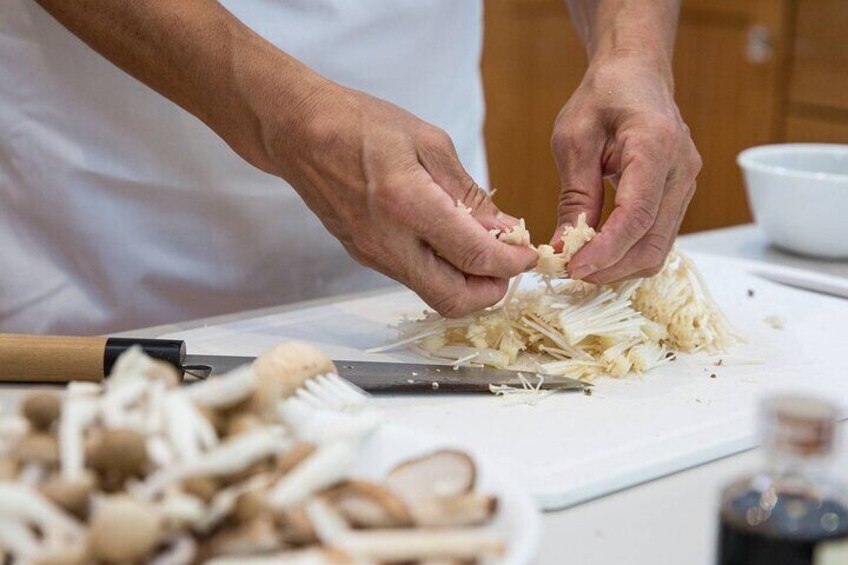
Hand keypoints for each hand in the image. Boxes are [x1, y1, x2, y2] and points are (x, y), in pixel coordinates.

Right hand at [267, 83, 536, 316]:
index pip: (475, 257)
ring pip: (434, 295)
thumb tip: (504, 228)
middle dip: (492, 291)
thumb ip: (468, 193)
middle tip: (507, 265)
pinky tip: (450, 244)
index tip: (527, 254)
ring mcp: (373, 255)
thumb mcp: (429, 143)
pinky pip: (413, 279)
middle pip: (454, 299)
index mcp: (408, 205)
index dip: (512, 263)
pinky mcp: (365, 257)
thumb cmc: (361, 125)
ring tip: (482, 251)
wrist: (300, 134)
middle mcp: (389, 241)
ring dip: (467, 284)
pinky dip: (441, 272)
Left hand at [550, 54, 701, 282]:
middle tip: (569, 273)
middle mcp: (681, 169)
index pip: (636, 215)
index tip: (572, 267)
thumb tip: (563, 245)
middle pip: (652, 242)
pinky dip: (629, 253)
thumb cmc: (603, 97)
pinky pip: (658, 237)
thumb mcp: (574, 139)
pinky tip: (599, 253)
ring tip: (580, 266)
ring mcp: (686, 184)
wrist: (636, 73)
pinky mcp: (679, 195)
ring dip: (619, 266)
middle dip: (610, 267)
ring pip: (658, 248)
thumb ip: (575, 194)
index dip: (605, 250)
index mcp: (655, 145)